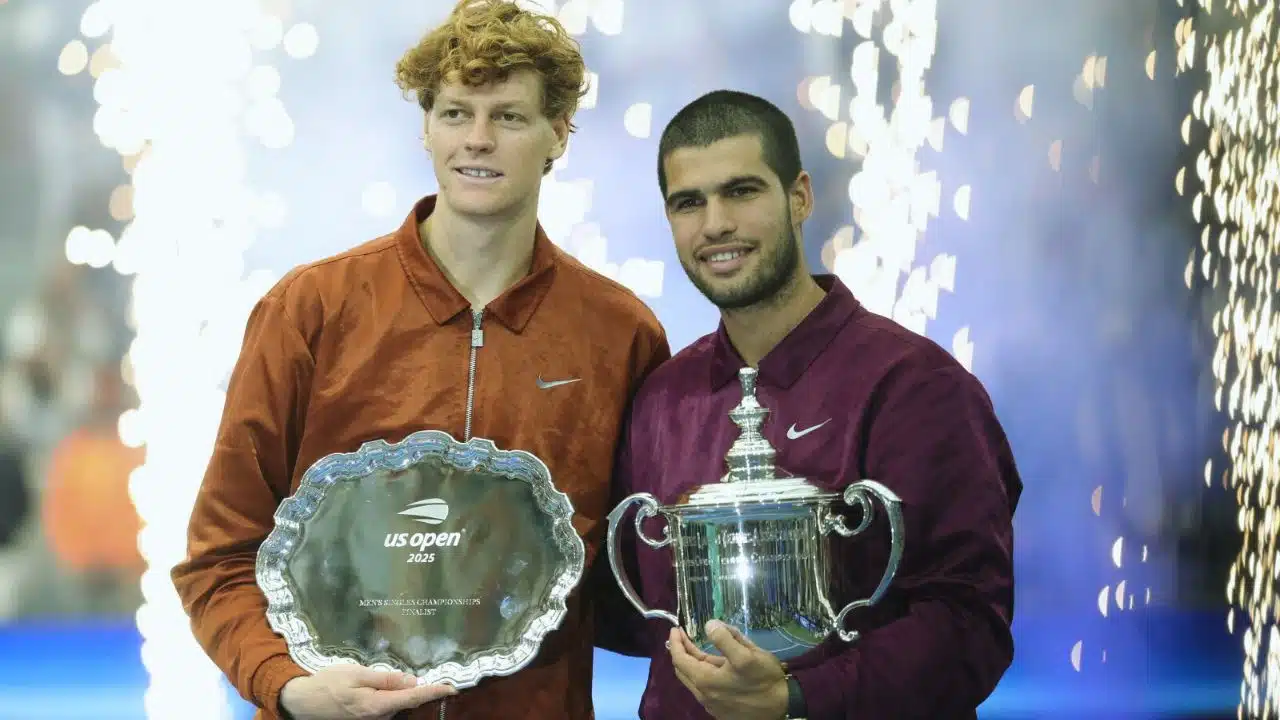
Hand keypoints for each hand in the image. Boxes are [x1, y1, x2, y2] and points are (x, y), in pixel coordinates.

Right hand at [279, 664, 456, 719]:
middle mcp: (378, 718)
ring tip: (397, 680)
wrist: (302, 702)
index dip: (433, 691)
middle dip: (419, 691)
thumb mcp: (356, 674)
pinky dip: (392, 698)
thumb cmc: (328, 684)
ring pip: (396, 706)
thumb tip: (411, 681)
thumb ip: (384, 678)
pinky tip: (386, 687)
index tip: (452, 687)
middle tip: (429, 678)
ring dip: (403, 694)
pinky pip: (385, 708)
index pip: (412, 698)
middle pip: (406, 703)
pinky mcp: (366, 719)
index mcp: (377, 705)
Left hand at [668, 621, 788, 719]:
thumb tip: (709, 625)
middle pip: (683, 670)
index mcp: (705, 681)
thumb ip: (725, 638)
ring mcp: (711, 704)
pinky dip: (700, 673)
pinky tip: (710, 664)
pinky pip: (703, 688)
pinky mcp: (720, 709)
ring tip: (694, 647)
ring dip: (690, 662)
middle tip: (683, 635)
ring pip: (693, 680)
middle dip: (680, 651)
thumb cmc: (764, 679)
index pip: (680, 659)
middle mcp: (703, 695)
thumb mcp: (747, 654)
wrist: (782, 707)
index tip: (676, 628)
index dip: (675, 642)